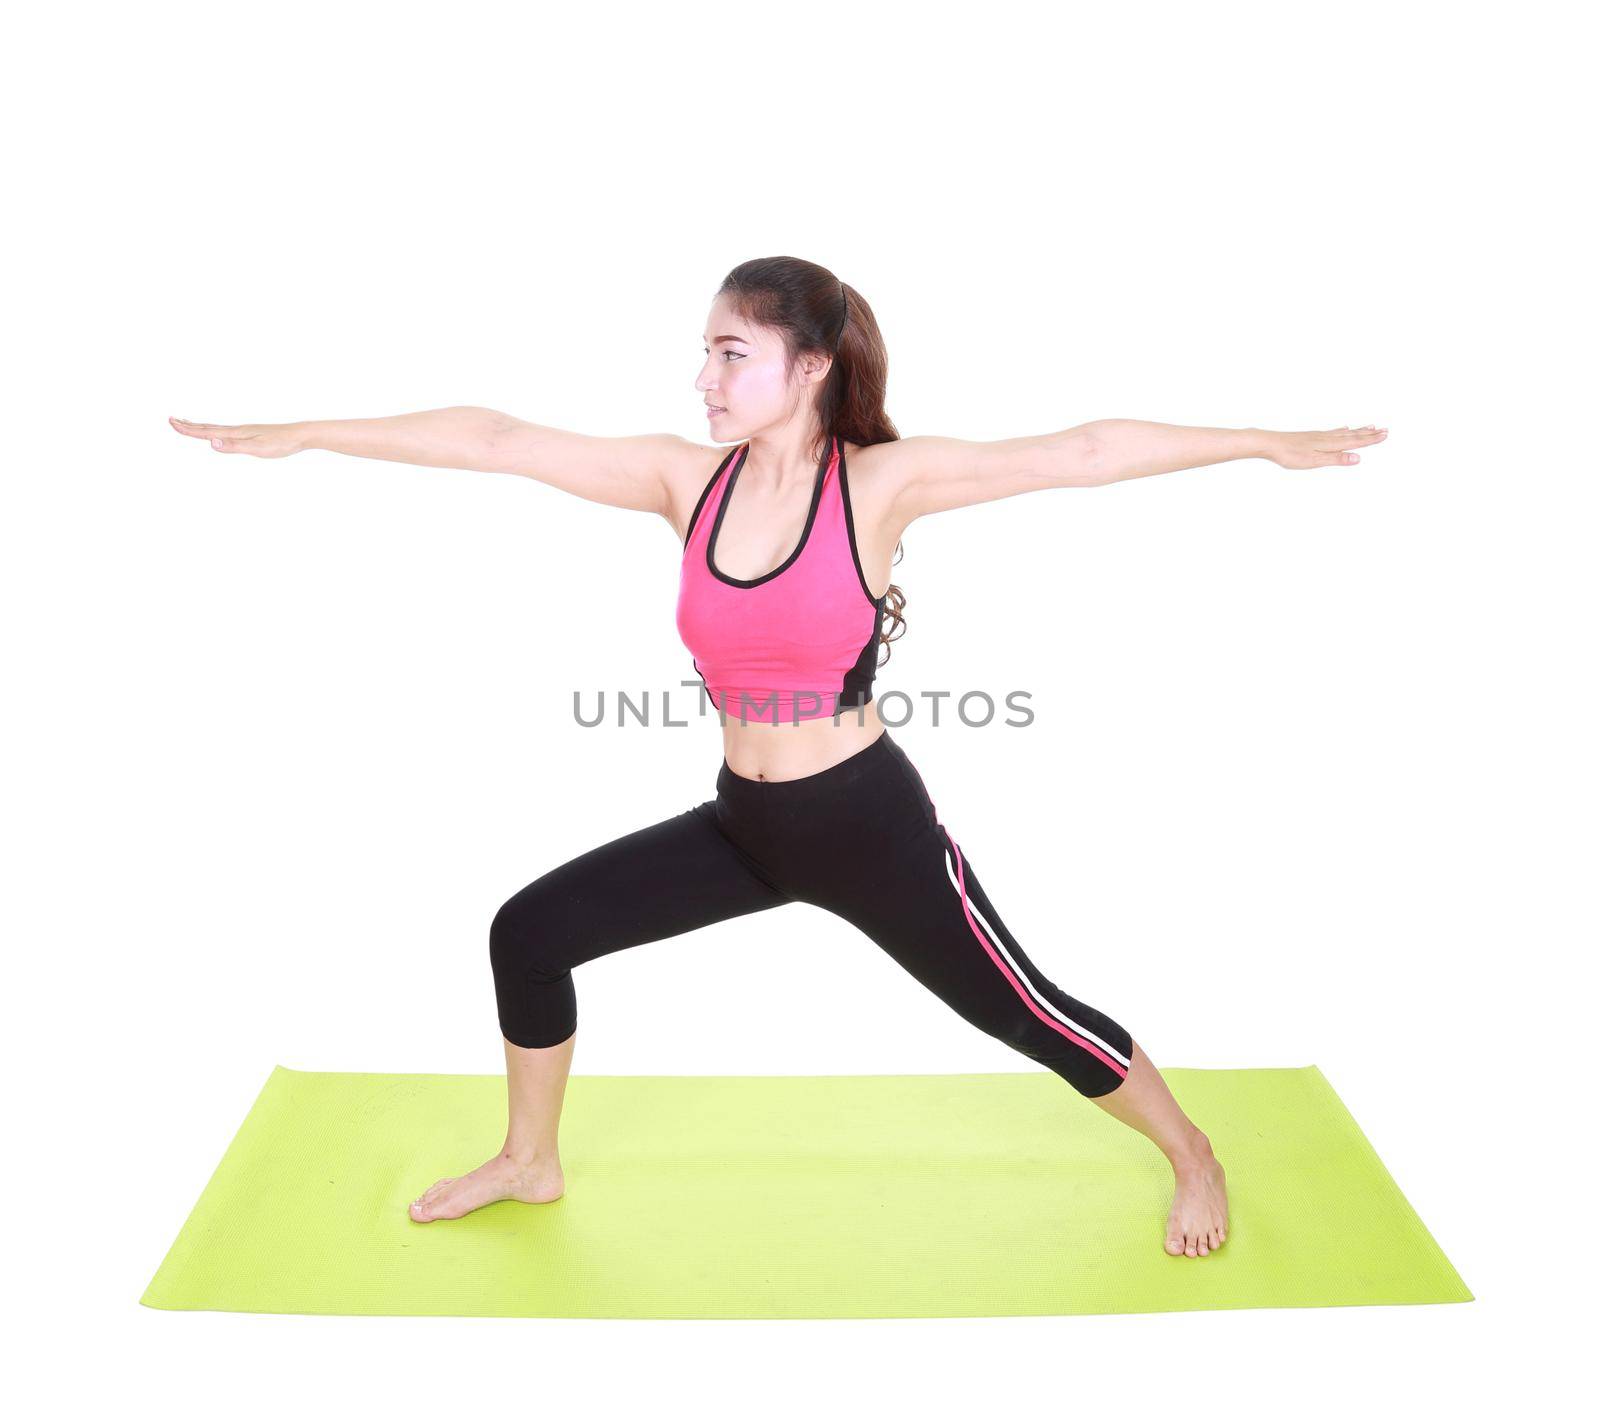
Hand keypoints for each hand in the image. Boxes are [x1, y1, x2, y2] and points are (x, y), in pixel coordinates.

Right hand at [168, 416, 308, 457]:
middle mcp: (238, 429)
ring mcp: (245, 431)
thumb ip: (233, 447)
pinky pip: (228, 431)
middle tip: (171, 420)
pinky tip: (221, 433)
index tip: (171, 424)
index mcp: (236, 433)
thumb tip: (211, 443)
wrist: (301, 435)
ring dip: (201, 426)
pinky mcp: (253, 434)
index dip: (188, 430)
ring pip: (217, 428)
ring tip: (190, 424)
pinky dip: (217, 430)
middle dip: (189, 425)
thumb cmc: (281, 443)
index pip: (206, 432)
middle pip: (208, 427)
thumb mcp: (256, 449)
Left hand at [1264, 424, 1387, 469]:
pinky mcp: (1311, 436)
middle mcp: (1326, 437)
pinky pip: (1332, 432)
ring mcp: (1319, 436)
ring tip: (1370, 427)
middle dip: (1369, 434)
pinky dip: (1341, 430)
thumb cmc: (1289, 454)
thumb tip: (1358, 458)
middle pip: (1352, 435)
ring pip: (1344, 432)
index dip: (1370, 440)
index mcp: (1329, 444)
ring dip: (1358, 430)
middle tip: (1385, 430)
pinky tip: (1343, 428)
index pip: (1355, 442)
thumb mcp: (1314, 461)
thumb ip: (1336, 459)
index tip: (1385, 435)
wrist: (1269, 444)